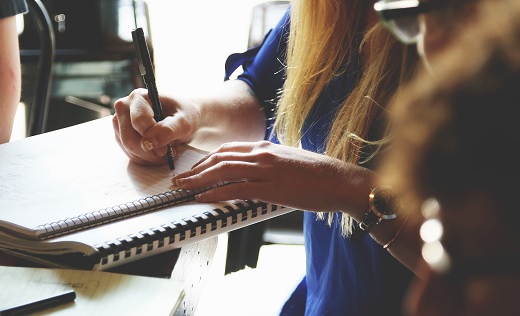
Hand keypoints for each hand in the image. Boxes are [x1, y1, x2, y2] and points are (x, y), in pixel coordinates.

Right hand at [112, 88, 198, 165]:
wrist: (182, 118)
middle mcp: (125, 107)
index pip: (138, 122)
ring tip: (166, 151)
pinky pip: (129, 154)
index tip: (167, 149)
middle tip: (168, 153)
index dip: (153, 138)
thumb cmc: (184, 115)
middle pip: (129, 139)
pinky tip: (157, 153)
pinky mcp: (121, 135)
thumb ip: (169, 130)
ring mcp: (120, 122)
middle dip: (150, 152)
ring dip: (149, 157)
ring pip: (128, 149)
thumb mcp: (184, 122)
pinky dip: (145, 159)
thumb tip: (149, 142)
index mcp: (139, 97)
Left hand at [172, 141, 372, 212]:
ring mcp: (266, 169)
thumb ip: (269, 163)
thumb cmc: (318, 175)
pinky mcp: (271, 187)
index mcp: (265, 147)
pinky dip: (216, 193)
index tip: (194, 169)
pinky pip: (236, 189)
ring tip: (183, 188)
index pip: (227, 150)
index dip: (206, 160)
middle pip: (219, 158)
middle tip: (179, 179)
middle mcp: (262, 154)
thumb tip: (254, 173)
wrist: (340, 180)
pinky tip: (203, 198)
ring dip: (198, 180)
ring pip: (223, 171)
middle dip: (195, 169)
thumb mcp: (289, 161)